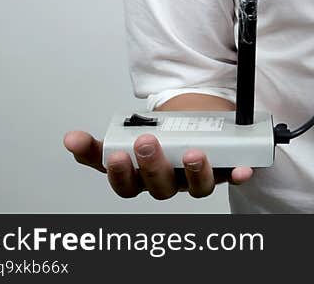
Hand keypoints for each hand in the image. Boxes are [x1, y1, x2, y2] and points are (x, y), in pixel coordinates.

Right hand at [63, 130, 253, 199]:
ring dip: (195, 172)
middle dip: (153, 165)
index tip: (115, 154)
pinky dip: (239, 174)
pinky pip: (231, 176)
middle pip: (159, 185)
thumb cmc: (156, 138)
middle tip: (146, 142)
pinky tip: (244, 169)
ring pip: (196, 187)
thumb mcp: (124, 140)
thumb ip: (97, 143)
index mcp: (141, 179)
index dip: (120, 173)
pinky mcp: (222, 169)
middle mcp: (168, 183)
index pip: (126, 186)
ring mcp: (195, 178)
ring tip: (194, 154)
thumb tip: (69, 139)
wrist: (189, 126)